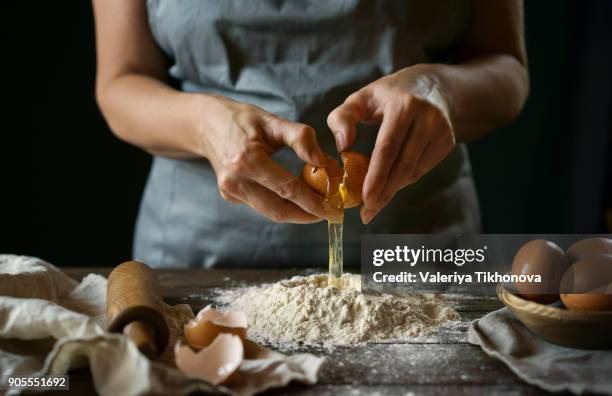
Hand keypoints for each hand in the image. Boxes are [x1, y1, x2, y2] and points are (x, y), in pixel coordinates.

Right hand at [197, 96, 328, 222]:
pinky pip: (261, 205)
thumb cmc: (242, 119)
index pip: (287, 189)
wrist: (206, 124)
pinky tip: (296, 196)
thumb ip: (300, 138)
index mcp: (247, 160)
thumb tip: (323, 161)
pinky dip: (281, 203)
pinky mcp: (230, 196)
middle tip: (330, 213)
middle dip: (307, 215)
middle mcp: (235, 180)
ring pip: (270, 212)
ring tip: (318, 205)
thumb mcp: (273, 121)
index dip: (313, 202)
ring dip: (296, 212)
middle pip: (278, 210)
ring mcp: (230, 191)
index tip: (333, 209)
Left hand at [327, 68, 455, 223]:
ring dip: (393, 190)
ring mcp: (441, 130)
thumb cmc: (387, 95)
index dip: (377, 175)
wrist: (431, 86)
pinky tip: (389, 188)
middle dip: (384, 192)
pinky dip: (404, 181)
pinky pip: (422, 169)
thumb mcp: (361, 98)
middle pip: (403, 164)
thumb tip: (342, 146)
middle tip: (367, 212)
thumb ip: (342, 118)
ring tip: (373, 205)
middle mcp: (427, 117)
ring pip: (414, 171)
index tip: (365, 198)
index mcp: (403, 105)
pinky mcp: (447, 142)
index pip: (388, 147)